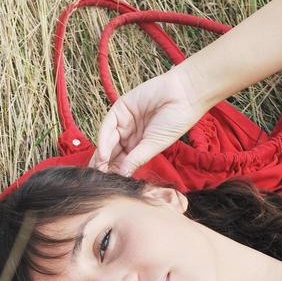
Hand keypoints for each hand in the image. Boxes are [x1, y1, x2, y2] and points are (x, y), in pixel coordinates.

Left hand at [90, 67, 206, 176]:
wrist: (184, 95)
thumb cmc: (176, 121)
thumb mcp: (154, 145)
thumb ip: (137, 159)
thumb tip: (123, 176)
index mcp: (140, 145)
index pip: (123, 160)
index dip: (115, 171)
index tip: (107, 185)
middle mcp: (130, 133)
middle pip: (112, 151)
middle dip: (104, 164)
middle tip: (97, 179)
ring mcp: (125, 120)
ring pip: (108, 140)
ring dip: (102, 155)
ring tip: (98, 169)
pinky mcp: (121, 107)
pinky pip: (108, 125)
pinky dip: (104, 140)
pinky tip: (103, 154)